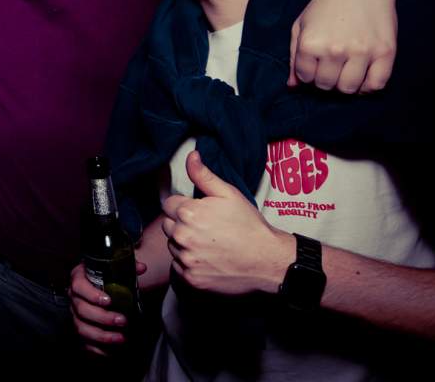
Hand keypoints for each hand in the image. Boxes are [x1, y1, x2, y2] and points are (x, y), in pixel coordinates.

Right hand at [69, 260, 146, 354]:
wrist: (104, 287)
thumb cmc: (109, 278)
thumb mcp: (117, 269)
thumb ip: (129, 267)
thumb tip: (142, 268)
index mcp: (79, 279)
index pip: (78, 286)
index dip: (91, 295)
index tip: (109, 301)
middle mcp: (74, 297)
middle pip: (82, 310)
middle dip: (103, 318)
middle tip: (123, 320)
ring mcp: (75, 315)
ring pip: (81, 328)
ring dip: (101, 335)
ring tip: (121, 338)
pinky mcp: (81, 329)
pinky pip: (84, 342)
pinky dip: (96, 348)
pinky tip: (111, 351)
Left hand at [161, 151, 291, 295]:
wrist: (267, 260)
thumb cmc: (249, 225)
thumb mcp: (228, 194)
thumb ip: (204, 175)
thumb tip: (191, 156)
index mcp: (188, 212)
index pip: (168, 204)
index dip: (183, 205)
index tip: (198, 211)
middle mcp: (182, 236)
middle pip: (167, 224)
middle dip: (180, 223)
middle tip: (205, 227)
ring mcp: (186, 259)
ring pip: (172, 245)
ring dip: (183, 243)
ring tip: (208, 243)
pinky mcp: (191, 278)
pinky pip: (178, 266)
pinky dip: (189, 262)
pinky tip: (208, 258)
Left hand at [288, 0, 397, 92]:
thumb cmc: (327, 4)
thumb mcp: (301, 25)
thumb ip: (294, 57)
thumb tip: (292, 87)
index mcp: (310, 43)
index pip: (305, 78)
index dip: (309, 72)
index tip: (316, 62)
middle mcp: (335, 49)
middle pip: (326, 86)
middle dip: (326, 79)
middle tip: (332, 66)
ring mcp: (362, 51)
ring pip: (349, 89)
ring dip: (346, 84)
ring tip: (346, 70)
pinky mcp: (385, 52)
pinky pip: (376, 85)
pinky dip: (368, 87)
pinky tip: (363, 76)